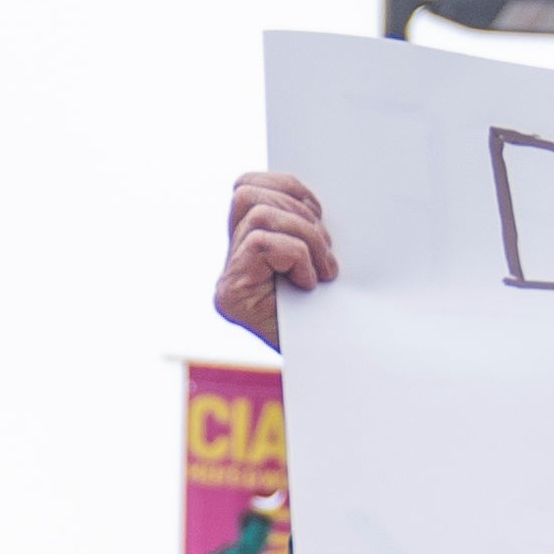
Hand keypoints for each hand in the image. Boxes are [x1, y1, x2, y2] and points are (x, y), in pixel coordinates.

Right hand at [218, 172, 337, 351]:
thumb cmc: (325, 315)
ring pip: (257, 215)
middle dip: (296, 210)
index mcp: (246, 245)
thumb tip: (312, 200)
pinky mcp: (230, 295)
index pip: (247, 186)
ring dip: (303, 235)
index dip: (286, 187)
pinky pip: (260, 244)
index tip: (318, 212)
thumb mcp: (317, 256)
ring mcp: (226, 278)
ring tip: (324, 268)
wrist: (327, 367)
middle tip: (327, 248)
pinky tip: (308, 283)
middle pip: (247, 193)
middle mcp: (229, 261)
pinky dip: (295, 255)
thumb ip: (303, 226)